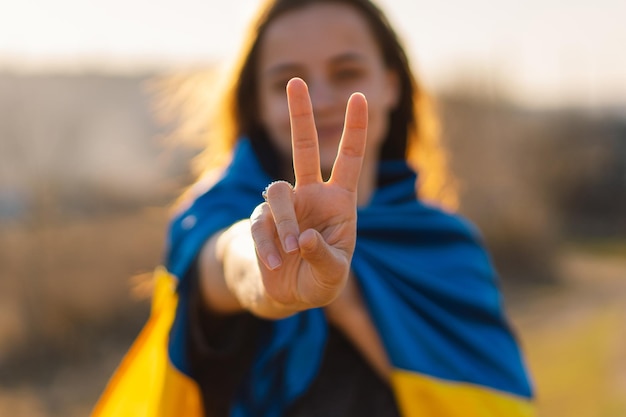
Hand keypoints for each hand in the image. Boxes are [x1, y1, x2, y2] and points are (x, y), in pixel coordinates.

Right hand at [250, 77, 367, 309]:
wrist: (289, 295)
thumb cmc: (320, 279)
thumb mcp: (333, 273)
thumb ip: (323, 256)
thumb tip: (301, 238)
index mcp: (339, 201)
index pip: (349, 159)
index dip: (355, 129)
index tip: (360, 96)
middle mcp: (311, 195)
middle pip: (303, 148)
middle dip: (300, 115)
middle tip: (296, 80)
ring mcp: (284, 206)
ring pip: (278, 192)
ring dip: (284, 223)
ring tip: (290, 252)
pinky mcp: (260, 221)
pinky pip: (260, 224)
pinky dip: (267, 246)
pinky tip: (276, 264)